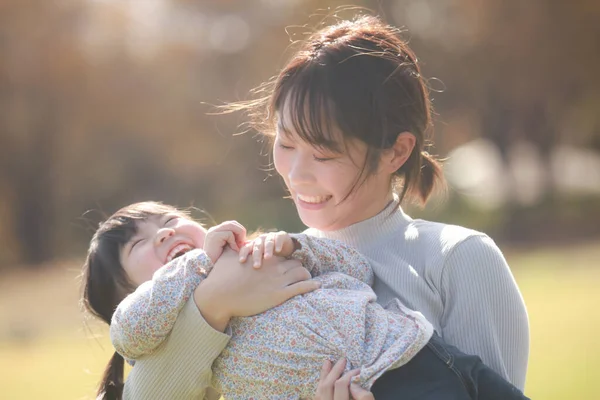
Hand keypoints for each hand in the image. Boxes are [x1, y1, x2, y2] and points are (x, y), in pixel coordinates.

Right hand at [193, 247, 319, 331]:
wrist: (219, 296)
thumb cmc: (221, 277)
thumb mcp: (226, 257)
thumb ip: (232, 249)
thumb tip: (229, 244)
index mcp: (264, 259)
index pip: (285, 255)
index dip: (289, 260)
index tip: (290, 266)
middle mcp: (274, 267)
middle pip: (296, 264)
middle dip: (299, 269)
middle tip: (301, 275)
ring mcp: (278, 281)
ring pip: (302, 273)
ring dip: (306, 277)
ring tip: (310, 282)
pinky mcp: (279, 295)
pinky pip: (302, 288)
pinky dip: (311, 286)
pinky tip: (317, 286)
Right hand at [203, 221, 246, 263]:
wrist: (209, 267)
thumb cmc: (221, 260)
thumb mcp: (229, 248)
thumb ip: (236, 242)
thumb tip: (249, 241)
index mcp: (217, 231)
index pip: (232, 224)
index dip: (240, 231)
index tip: (242, 242)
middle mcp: (214, 229)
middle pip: (233, 223)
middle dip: (241, 231)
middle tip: (243, 243)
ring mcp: (213, 231)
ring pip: (231, 226)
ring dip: (239, 235)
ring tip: (239, 245)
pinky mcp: (214, 236)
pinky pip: (229, 234)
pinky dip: (234, 242)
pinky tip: (233, 249)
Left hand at [239, 231, 296, 267]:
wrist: (284, 247)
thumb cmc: (269, 256)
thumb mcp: (260, 259)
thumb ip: (252, 264)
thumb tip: (240, 277)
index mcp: (254, 245)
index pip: (246, 248)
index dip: (243, 253)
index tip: (241, 261)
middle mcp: (261, 240)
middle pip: (257, 246)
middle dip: (256, 255)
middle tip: (256, 266)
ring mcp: (270, 237)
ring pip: (267, 242)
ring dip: (267, 249)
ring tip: (267, 258)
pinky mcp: (281, 235)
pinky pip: (278, 238)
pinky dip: (278, 243)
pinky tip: (278, 250)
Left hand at [314, 359, 373, 399]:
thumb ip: (364, 397)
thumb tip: (355, 384)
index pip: (341, 385)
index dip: (349, 375)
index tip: (358, 370)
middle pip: (328, 386)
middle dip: (335, 371)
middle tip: (343, 360)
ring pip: (319, 390)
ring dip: (324, 375)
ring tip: (328, 362)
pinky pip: (317, 395)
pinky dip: (320, 385)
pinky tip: (322, 378)